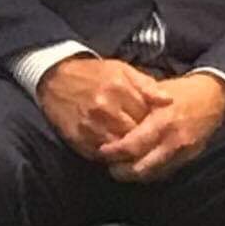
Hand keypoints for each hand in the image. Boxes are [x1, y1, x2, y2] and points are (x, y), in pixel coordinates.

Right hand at [35, 55, 160, 160]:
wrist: (55, 79)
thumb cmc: (93, 74)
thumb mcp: (122, 70)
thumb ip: (147, 85)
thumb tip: (169, 101)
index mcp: (119, 88)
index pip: (147, 115)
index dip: (153, 122)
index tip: (154, 123)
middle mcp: (105, 108)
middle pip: (135, 135)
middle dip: (142, 138)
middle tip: (145, 139)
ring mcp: (90, 126)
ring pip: (120, 149)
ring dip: (127, 150)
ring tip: (131, 147)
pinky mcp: (78, 139)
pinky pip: (101, 156)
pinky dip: (110, 155)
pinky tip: (114, 150)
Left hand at [96, 72, 224, 181]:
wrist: (214, 98)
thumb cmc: (180, 92)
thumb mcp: (157, 91)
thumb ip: (135, 104)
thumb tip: (109, 116)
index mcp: (161, 121)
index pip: (131, 145)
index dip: (113, 152)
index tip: (101, 150)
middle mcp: (172, 140)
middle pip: (139, 167)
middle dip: (120, 170)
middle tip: (108, 164)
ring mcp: (182, 153)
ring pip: (151, 174)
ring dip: (133, 174)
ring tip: (120, 168)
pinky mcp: (188, 159)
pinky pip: (164, 173)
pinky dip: (149, 173)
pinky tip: (139, 166)